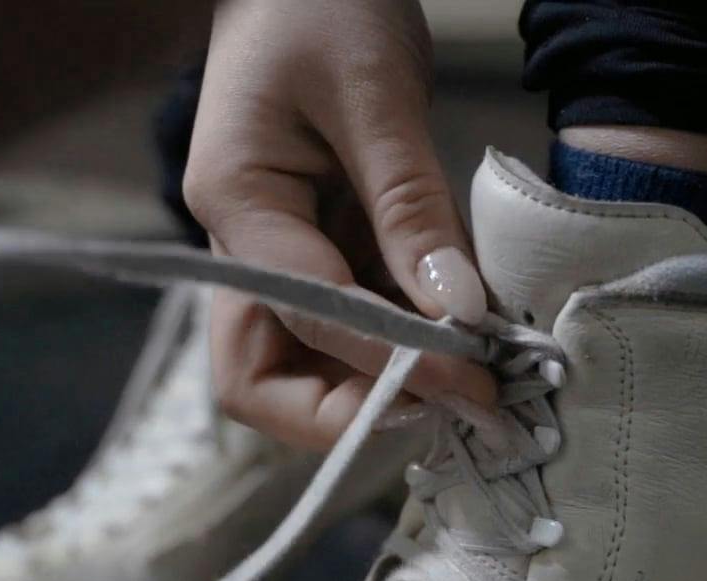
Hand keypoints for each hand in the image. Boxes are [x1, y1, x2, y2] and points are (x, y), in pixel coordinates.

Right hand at [182, 0, 494, 448]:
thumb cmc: (323, 1)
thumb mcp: (376, 96)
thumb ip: (410, 208)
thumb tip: (457, 313)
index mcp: (235, 203)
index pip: (307, 318)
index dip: (389, 362)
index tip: (471, 381)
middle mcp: (241, 244)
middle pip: (263, 378)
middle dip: (346, 413)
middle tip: (449, 408)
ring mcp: (276, 250)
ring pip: (306, 361)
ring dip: (382, 384)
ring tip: (471, 379)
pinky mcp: (316, 243)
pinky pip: (352, 316)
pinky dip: (403, 338)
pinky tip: (464, 334)